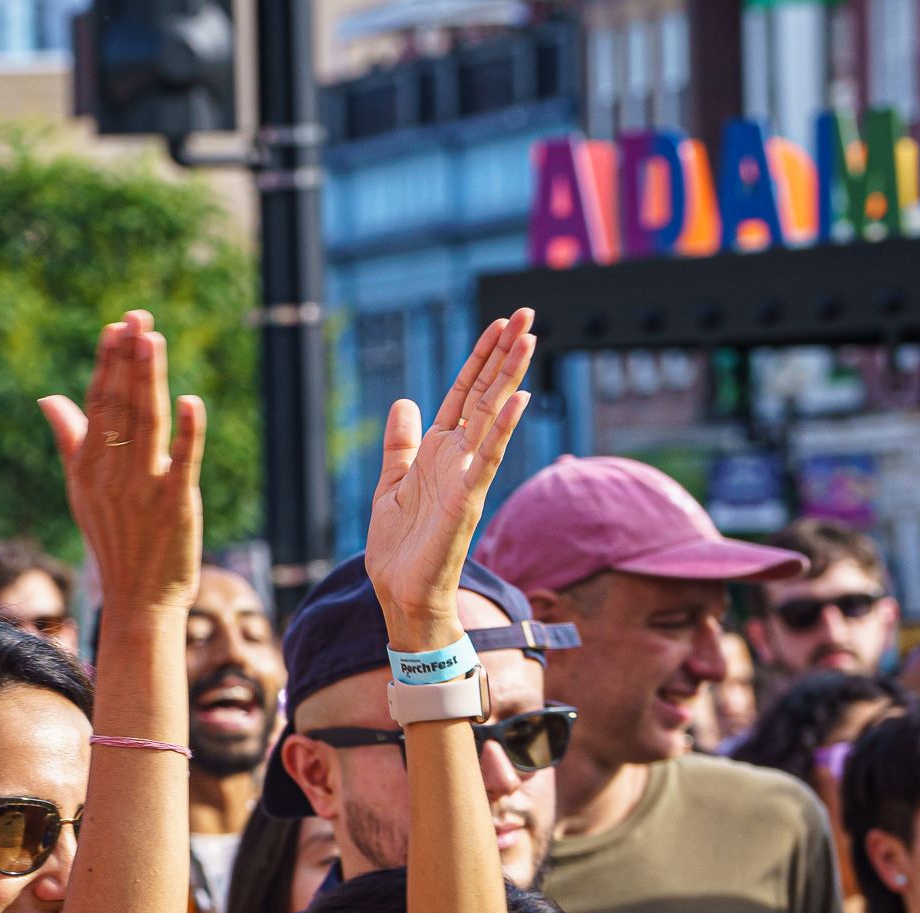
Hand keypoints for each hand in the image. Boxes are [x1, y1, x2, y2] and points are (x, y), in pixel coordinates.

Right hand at [38, 310, 206, 617]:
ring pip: (147, 424)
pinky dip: (188, 432)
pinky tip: (190, 401)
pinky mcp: (176, 504)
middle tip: (138, 318)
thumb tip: (49, 398)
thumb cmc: (112, 539)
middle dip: (129, 361)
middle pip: (121, 407)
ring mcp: (144, 489)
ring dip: (150, 381)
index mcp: (89, 467)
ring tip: (153, 340)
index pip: (97, 405)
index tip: (116, 327)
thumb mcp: (82, 490)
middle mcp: (112, 474)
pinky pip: (183, 461)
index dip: (107, 364)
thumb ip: (70, 440)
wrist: (138, 599)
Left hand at [363, 309, 536, 649]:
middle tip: (526, 312)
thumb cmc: (400, 547)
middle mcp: (458, 458)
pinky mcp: (466, 501)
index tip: (498, 322)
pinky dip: (500, 430)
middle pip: (484, 394)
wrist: (401, 593)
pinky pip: (487, 460)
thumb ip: (401, 444)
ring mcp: (466, 477)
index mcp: (439, 452)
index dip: (479, 358)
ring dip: (509, 377)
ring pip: (491, 418)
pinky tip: (516, 399)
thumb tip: (404, 402)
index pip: (464, 393)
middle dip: (503, 354)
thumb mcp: (390, 483)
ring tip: (529, 338)